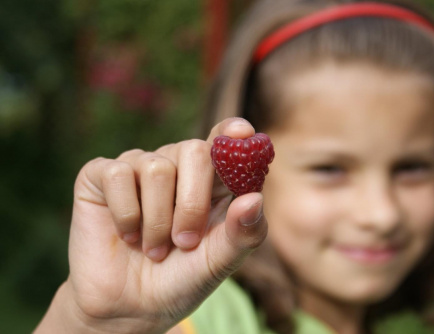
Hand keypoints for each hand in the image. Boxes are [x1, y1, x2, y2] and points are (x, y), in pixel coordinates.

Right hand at [35, 118, 267, 333]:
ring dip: (158, 220)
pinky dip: (127, 214)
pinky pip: (118, 175)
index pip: (225, 142)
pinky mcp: (102, 175)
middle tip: (186, 241)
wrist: (132, 308)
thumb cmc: (182, 279)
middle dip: (192, 203)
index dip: (232, 133)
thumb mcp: (219, 262)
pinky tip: (127, 235)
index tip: (243, 133)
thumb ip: (243, 233)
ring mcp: (139, 167)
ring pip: (157, 168)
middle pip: (194, 151)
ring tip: (155, 248)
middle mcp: (177, 165)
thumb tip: (255, 198)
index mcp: (212, 180)